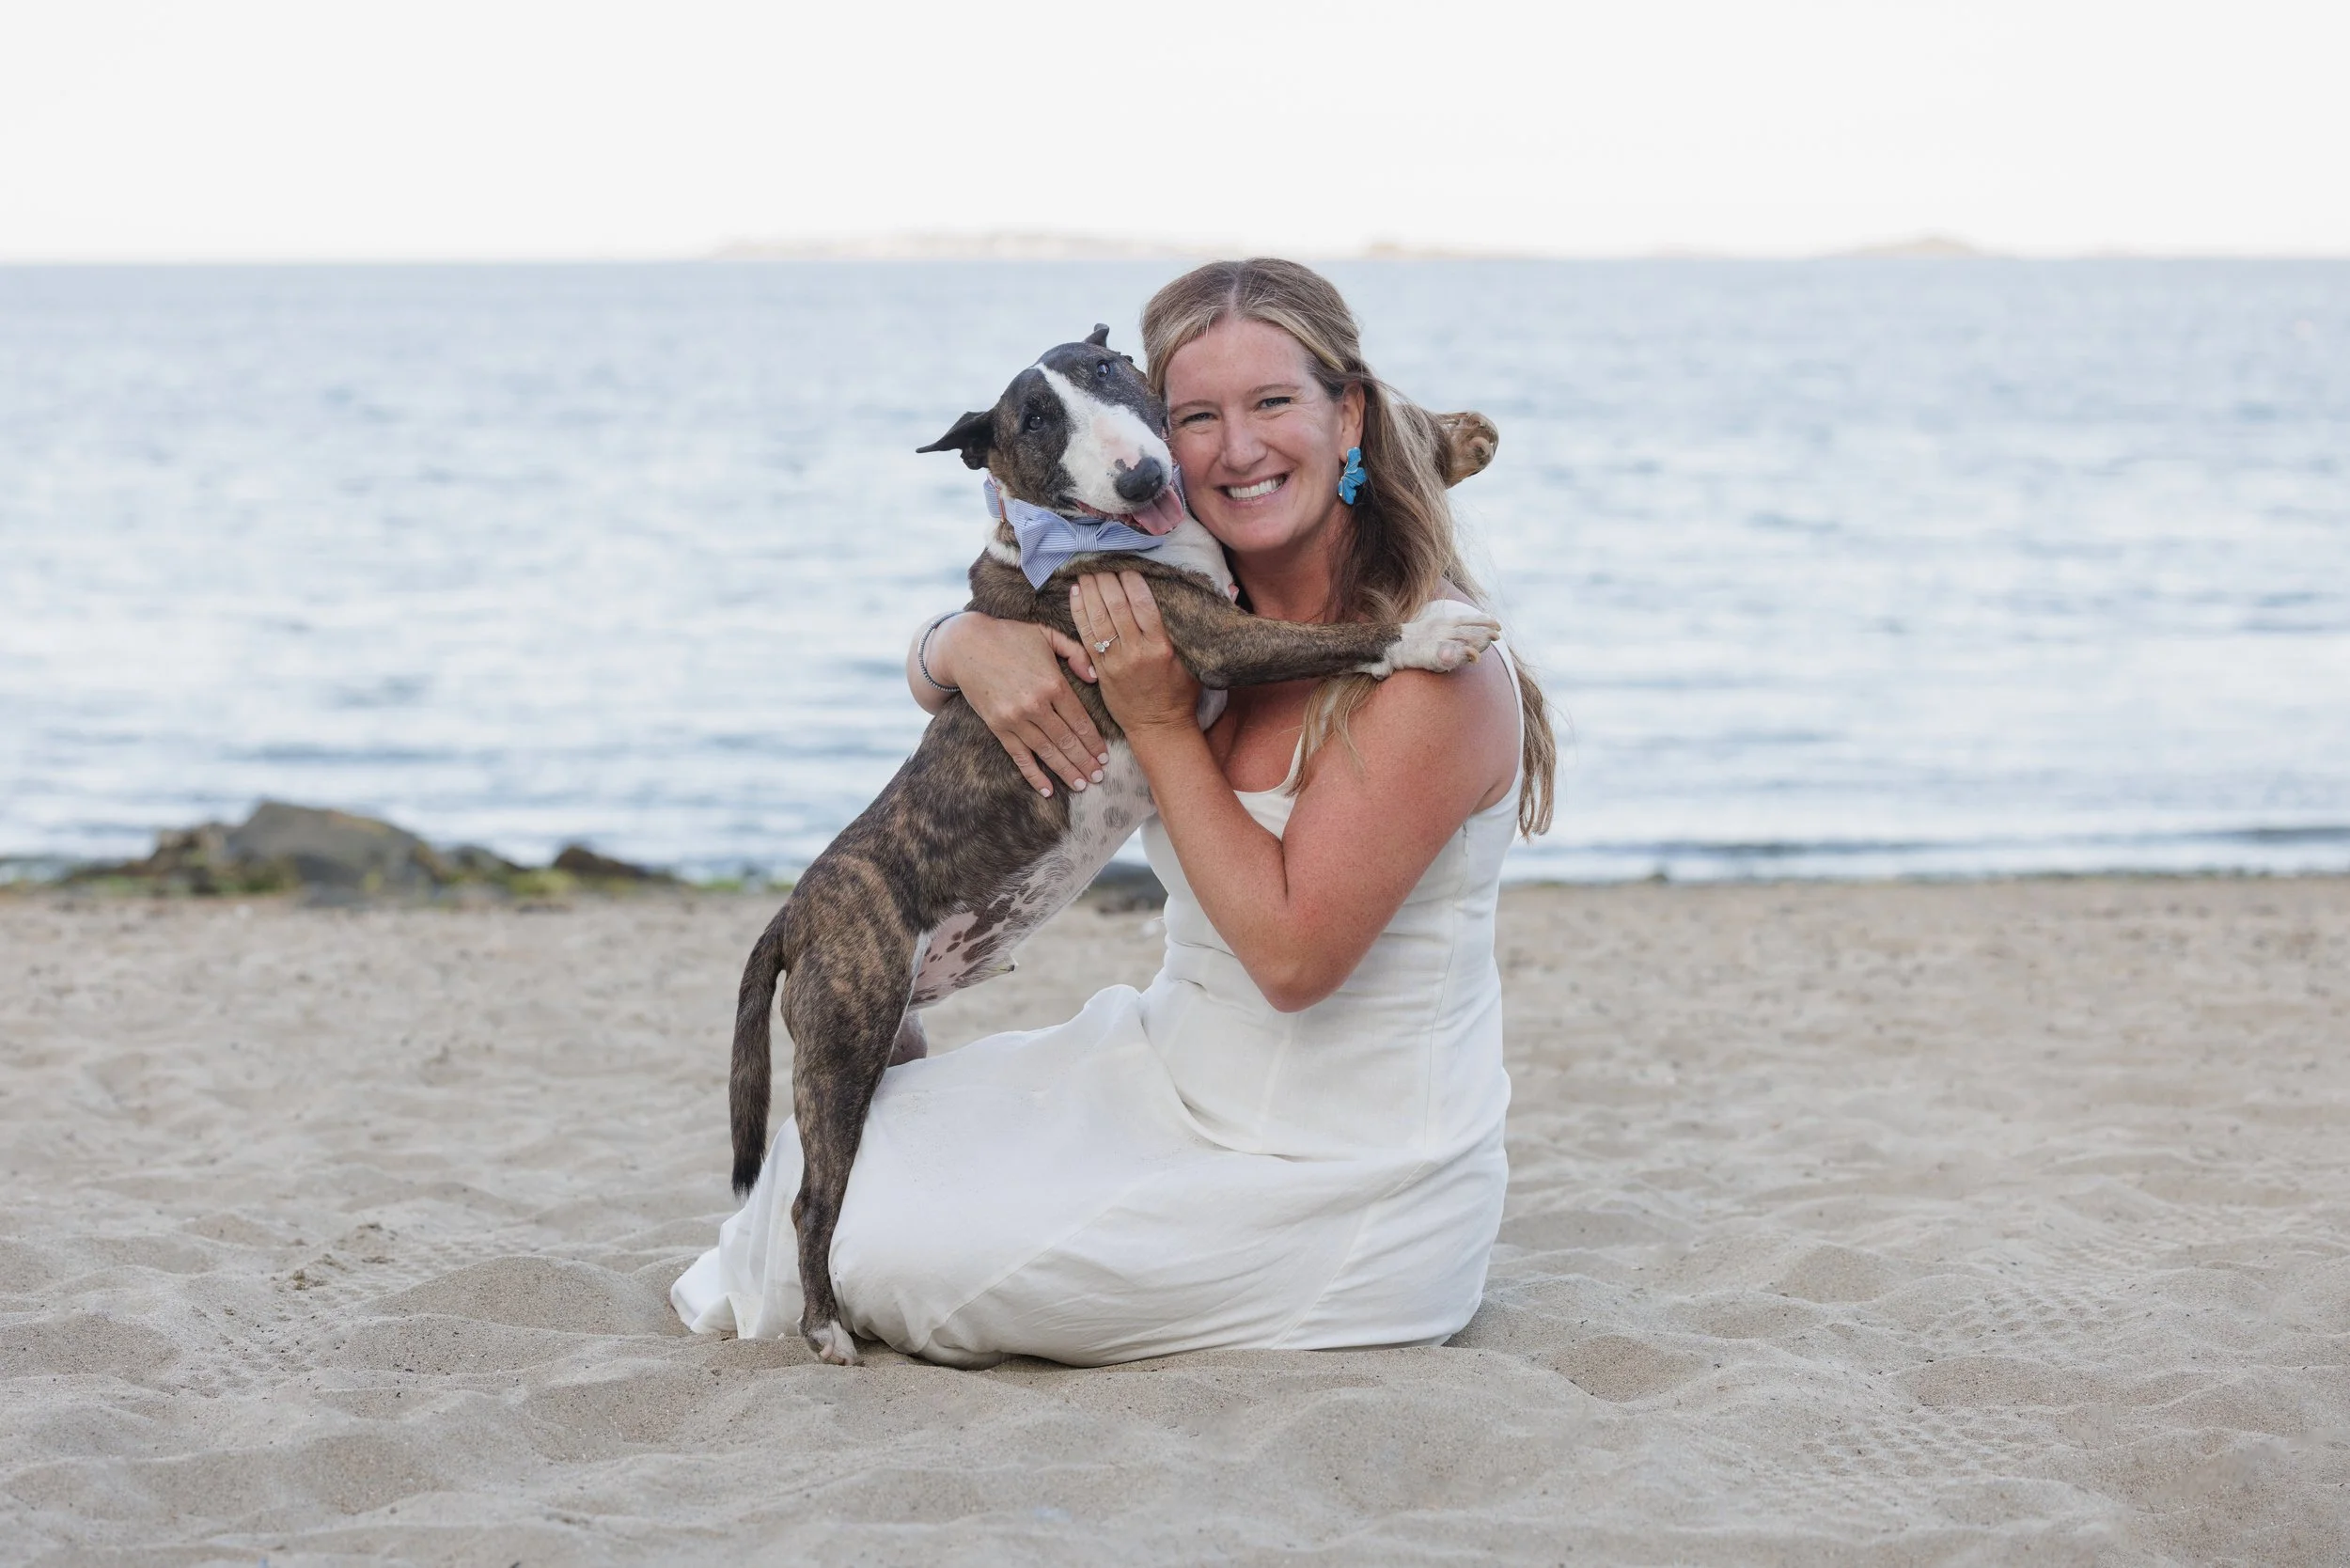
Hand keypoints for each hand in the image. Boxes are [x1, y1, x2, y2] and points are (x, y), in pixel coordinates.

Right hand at [934, 613, 1108, 796]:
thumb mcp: (1047, 635)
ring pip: (1047, 752)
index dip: (1094, 742)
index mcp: (1053, 683)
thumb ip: (1076, 653)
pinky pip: (1020, 757)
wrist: (965, 645)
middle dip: (1085, 762)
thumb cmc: (1009, 637)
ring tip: (1081, 785)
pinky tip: (1047, 790)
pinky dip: (1034, 775)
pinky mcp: (998, 727)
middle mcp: (1037, 705)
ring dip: (1066, 771)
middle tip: (1098, 777)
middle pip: (1067, 741)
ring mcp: (1016, 719)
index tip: (1104, 757)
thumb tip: (1095, 678)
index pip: (1081, 721)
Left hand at [1071, 572, 1199, 737]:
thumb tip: (1228, 589)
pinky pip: (1086, 636)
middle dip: (1107, 581)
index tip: (1127, 568)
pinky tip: (1076, 595)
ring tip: (1085, 572)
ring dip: (1090, 591)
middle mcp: (1137, 652)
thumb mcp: (1195, 662)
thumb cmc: (1180, 694)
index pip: (1145, 606)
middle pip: (1118, 607)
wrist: (1158, 727)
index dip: (1133, 583)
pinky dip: (1079, 613)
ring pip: (1099, 618)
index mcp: (1162, 647)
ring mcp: (1116, 662)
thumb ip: (1197, 628)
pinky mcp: (1100, 670)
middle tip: (1101, 564)